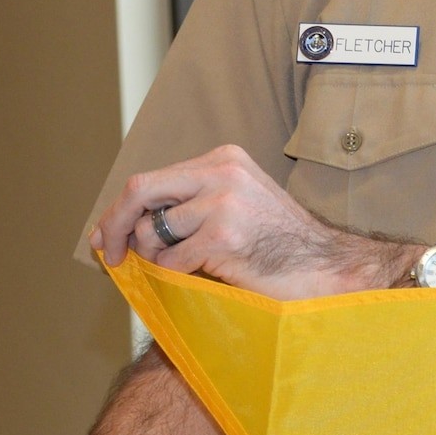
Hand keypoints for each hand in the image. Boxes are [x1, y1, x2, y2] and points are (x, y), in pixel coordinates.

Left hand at [88, 145, 413, 299]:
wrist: (328, 267)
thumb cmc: (281, 244)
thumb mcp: (239, 202)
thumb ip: (194, 199)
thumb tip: (131, 222)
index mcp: (224, 159)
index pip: (152, 179)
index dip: (121, 210)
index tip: (108, 235)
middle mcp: (223, 173)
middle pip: (141, 192)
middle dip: (115, 225)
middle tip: (110, 254)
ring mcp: (224, 203)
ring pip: (154, 232)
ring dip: (157, 258)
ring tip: (185, 267)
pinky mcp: (224, 236)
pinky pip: (172, 261)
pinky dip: (178, 275)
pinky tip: (206, 274)